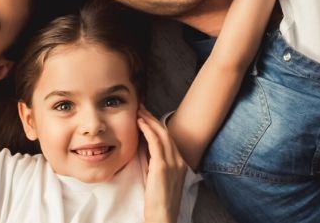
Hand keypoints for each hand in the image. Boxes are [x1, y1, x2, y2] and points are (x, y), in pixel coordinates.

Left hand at [138, 108, 186, 222]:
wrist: (163, 217)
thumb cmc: (158, 202)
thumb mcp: (159, 179)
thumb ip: (155, 164)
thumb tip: (144, 150)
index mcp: (180, 164)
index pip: (169, 139)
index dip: (157, 126)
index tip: (146, 116)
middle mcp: (179, 161)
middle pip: (166, 133)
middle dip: (153, 118)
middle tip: (141, 107)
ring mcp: (173, 163)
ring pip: (161, 134)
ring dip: (149, 120)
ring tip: (139, 111)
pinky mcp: (162, 167)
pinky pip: (155, 143)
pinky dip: (148, 130)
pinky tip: (140, 123)